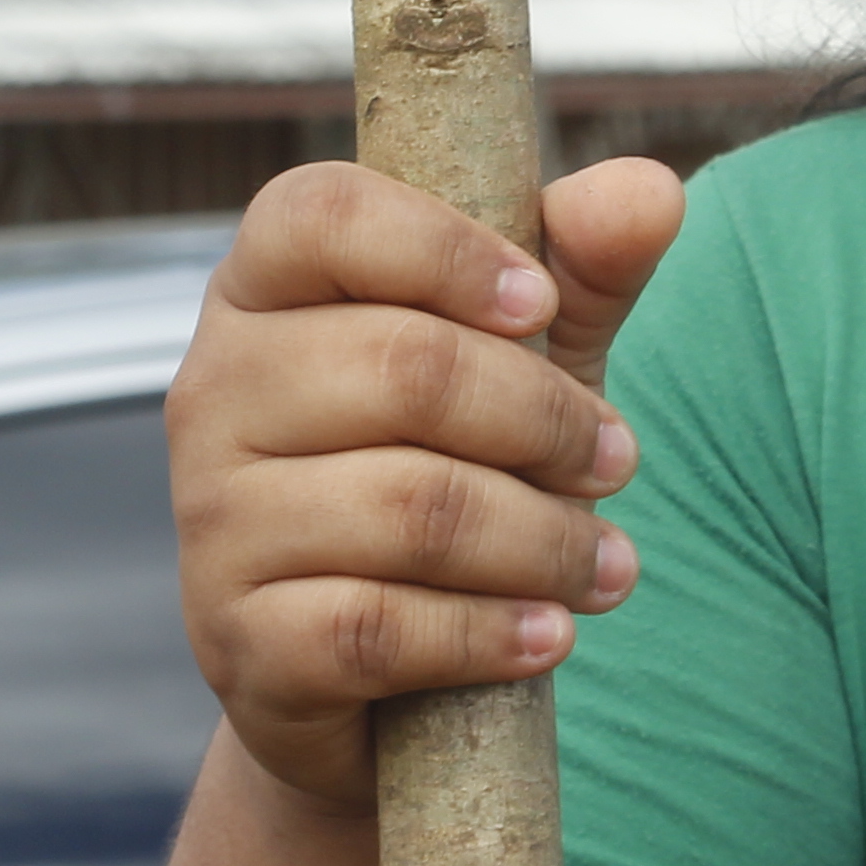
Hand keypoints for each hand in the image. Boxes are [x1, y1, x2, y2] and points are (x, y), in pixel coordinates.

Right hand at [166, 153, 692, 810]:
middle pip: (402, 367)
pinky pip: (376, 627)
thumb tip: (652, 190)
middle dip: (543, 419)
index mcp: (264, 290)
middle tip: (618, 460)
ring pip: (406, 508)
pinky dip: (486, 633)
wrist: (375, 674)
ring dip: (543, 539)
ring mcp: (213, 522)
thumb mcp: (525, 359)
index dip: (445, 249)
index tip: (544, 308)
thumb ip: (583, 270)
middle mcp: (212, 392)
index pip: (322, 216)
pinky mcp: (238, 642)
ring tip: (610, 564)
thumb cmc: (454, 468)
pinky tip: (551, 633)